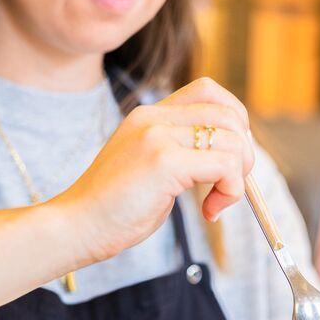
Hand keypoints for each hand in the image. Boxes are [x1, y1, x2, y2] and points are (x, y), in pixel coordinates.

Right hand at [47, 77, 255, 265]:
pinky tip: (210, 212)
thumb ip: (182, 156)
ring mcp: (158, 136)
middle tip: (228, 186)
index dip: (234, 124)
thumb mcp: (150, 170)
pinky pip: (225, 166)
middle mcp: (154, 117)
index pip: (210, 93)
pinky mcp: (164, 162)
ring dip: (238, 178)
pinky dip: (230, 192)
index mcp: (149, 116)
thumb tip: (230, 161)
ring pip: (233, 140)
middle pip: (229, 115)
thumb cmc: (113, 210)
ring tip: (215, 204)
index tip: (227, 161)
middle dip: (243, 154)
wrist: (75, 226)